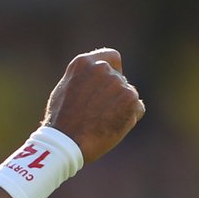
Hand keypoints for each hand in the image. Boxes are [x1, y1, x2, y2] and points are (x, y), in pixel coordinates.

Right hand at [43, 48, 145, 163]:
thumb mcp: (66, 89)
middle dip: (113, 93)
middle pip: (119, 78)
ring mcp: (118, 83)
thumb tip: (97, 78)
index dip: (112, 70)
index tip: (106, 83)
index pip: (111, 56)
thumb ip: (84, 78)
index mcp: (83, 63)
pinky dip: (129, 118)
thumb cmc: (61, 120)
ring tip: (101, 121)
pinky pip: (137, 108)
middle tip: (97, 112)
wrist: (67, 141)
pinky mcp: (131, 99)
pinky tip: (112, 126)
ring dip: (120, 107)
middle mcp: (102, 68)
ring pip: (128, 94)